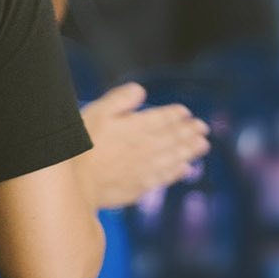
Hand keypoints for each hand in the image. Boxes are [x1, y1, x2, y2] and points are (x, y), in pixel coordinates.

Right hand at [79, 83, 209, 210]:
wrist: (75, 183)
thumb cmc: (81, 144)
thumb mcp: (97, 111)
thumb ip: (121, 99)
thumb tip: (141, 90)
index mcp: (136, 127)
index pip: (160, 118)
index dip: (174, 114)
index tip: (186, 112)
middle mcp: (145, 147)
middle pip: (172, 138)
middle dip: (188, 131)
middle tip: (204, 128)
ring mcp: (144, 169)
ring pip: (173, 157)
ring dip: (189, 150)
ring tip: (203, 145)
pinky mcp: (139, 187)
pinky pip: (165, 178)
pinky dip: (177, 173)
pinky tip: (186, 170)